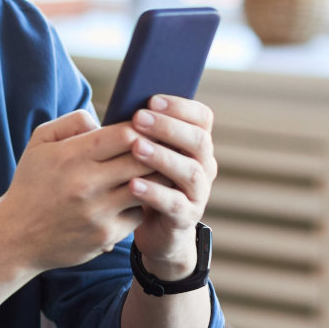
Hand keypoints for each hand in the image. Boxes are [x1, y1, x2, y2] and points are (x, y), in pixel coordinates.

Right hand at [0, 110, 153, 273]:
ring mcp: (98, 211)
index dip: (142, 129)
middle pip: (143, 159)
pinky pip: (139, 214)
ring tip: (153, 172)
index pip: (125, 134)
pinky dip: (140, 206)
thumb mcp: (39, 143)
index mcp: (71, 155)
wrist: (16, 236)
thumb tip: (103, 121)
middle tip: (160, 150)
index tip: (146, 130)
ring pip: (148, 187)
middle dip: (155, 152)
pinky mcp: (106, 234)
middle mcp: (86, 183)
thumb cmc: (31, 184)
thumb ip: (71, 122)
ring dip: (154, 179)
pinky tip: (134, 200)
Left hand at [124, 95, 216, 279]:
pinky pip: (174, 203)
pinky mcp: (185, 218)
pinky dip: (154, 192)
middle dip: (167, 127)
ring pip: (190, 171)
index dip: (180, 106)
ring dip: (162, 156)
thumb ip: (143, 131)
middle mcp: (204, 166)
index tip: (152, 99)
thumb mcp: (145, 152)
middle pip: (198, 141)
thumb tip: (125, 103)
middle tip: (138, 118)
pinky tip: (133, 183)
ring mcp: (198, 193)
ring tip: (136, 147)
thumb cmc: (144, 178)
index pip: (202, 118)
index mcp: (196, 144)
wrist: (154, 228)